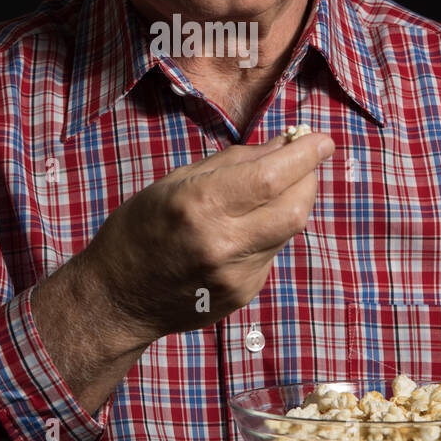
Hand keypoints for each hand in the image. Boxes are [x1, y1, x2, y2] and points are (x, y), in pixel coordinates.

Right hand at [81, 129, 335, 343]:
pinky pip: (272, 252)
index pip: (273, 177)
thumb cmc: (139, 229)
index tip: (322, 140)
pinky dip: (271, 230)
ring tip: (275, 188)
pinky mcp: (244, 294)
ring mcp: (237, 275)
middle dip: (310, 178)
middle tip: (306, 161)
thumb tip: (282, 145)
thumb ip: (233, 163)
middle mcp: (224, 244)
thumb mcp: (176, 182)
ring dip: (292, 202)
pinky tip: (246, 226)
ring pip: (289, 230)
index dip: (306, 155)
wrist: (118, 300)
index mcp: (201, 206)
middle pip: (295, 207)